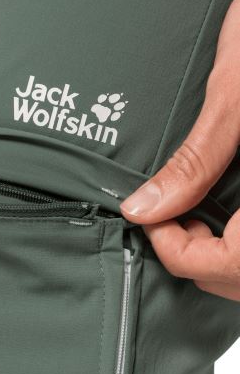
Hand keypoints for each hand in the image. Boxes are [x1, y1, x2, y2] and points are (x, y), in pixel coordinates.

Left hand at [120, 0, 239, 301]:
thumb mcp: (236, 98)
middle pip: (235, 275)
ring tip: (191, 216)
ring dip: (217, 251)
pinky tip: (220, 210)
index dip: (176, 251)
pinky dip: (235, 240)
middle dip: (195, 255)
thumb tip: (143, 207)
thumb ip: (194, 162)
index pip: (219, 265)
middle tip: (168, 218)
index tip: (150, 220)